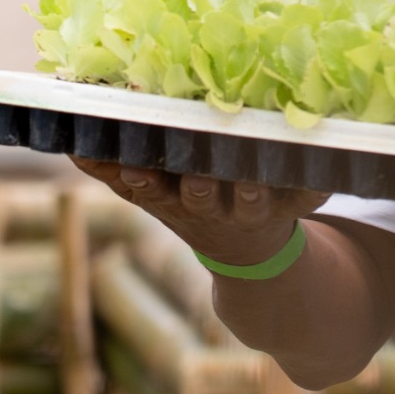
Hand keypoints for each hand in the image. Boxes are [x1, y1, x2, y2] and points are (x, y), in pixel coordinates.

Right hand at [72, 156, 326, 267]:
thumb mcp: (150, 194)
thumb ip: (111, 170)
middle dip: (198, 184)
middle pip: (202, 197)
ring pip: (253, 200)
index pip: (152, 191)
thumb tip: (67, 139)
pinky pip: (311, 193)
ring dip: (252, 190)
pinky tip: (327, 171)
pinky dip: (320, 185)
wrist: (251, 254)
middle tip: (197, 169)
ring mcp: (255, 210)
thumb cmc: (190, 202)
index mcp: (174, 200)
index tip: (135, 167)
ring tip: (253, 174)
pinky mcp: (295, 204)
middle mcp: (213, 208)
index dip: (142, 180)